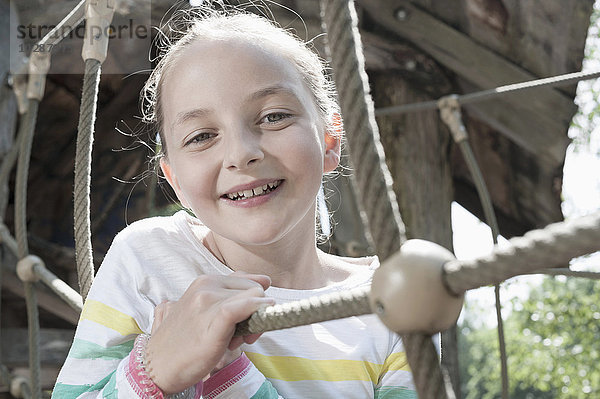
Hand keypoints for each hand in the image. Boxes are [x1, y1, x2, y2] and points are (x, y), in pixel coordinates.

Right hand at [146, 272, 272, 393]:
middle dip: (256, 310)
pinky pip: (244, 307)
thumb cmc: (185, 340)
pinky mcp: (213, 320)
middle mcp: (206, 286)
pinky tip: (253, 330)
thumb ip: (234, 292)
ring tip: (236, 340)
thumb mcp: (208, 309)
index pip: (248, 281)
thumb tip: (265, 280)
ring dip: (255, 321)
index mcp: (206, 280)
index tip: (250, 321)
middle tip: (242, 334)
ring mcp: (208, 302)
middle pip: (255, 289)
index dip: (255, 302)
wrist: (158, 366)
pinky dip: (256, 312)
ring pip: (255, 297)